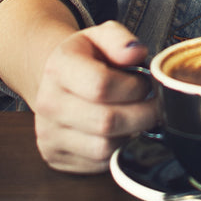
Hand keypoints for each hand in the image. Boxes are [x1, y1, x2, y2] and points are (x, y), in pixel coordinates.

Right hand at [28, 21, 157, 173]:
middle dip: (141, 116)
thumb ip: (120, 40)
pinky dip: (117, 151)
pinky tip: (120, 132)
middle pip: (106, 122)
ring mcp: (48, 133)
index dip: (134, 87)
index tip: (144, 84)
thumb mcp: (101, 36)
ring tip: (135, 118)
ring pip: (105, 148)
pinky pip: (98, 164)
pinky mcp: (54, 156)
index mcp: (58, 67)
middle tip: (153, 106)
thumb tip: (136, 53)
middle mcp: (47, 102)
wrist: (55, 81)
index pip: (101, 85)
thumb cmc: (86, 60)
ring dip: (130, 135)